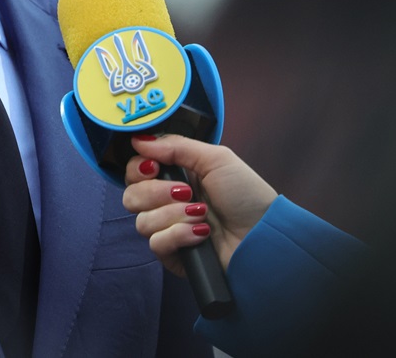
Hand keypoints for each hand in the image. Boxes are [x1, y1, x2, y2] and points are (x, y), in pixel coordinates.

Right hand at [122, 134, 275, 278]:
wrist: (264, 235)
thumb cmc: (246, 195)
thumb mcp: (215, 159)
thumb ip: (175, 146)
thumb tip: (138, 140)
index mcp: (174, 177)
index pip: (135, 172)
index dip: (137, 168)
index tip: (154, 166)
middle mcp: (167, 203)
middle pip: (131, 196)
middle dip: (155, 192)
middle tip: (185, 192)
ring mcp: (169, 230)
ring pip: (142, 222)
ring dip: (173, 215)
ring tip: (201, 214)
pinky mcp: (174, 255)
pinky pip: (156, 244)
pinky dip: (178, 236)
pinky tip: (201, 234)